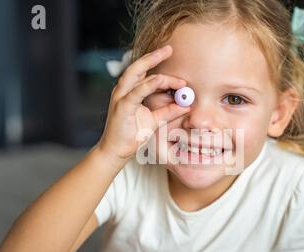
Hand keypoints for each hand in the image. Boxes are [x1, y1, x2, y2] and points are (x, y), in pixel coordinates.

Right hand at [97, 45, 188, 162]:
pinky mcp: (122, 107)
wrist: (116, 151)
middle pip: (138, 67)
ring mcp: (121, 98)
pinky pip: (136, 92)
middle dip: (153, 56)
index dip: (158, 65)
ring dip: (151, 64)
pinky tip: (160, 80)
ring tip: (165, 55)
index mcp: (130, 92)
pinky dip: (148, 85)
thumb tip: (186, 105)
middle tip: (169, 48)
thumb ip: (168, 112)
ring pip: (136, 75)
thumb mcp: (155, 120)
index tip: (175, 62)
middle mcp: (124, 91)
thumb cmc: (132, 135)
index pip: (144, 73)